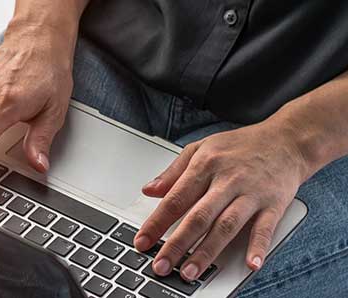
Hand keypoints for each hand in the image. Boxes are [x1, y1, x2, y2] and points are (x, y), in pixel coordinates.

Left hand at [134, 121, 314, 280]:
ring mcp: (251, 193)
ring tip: (191, 272)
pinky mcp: (274, 204)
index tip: (141, 242)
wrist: (288, 139)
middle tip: (161, 265)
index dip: (156, 223)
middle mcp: (227, 180)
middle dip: (177, 244)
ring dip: (207, 251)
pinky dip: (258, 247)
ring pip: (226, 226)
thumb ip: (173, 172)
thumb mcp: (201, 148)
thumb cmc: (241, 145)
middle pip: (198, 217)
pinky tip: (250, 264)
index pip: (175, 199)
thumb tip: (149, 190)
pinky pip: (265, 228)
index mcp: (205, 166)